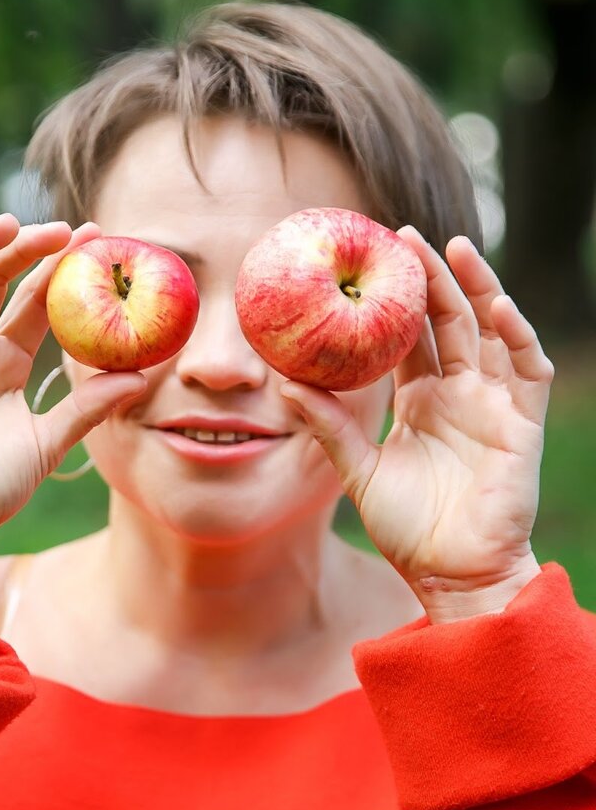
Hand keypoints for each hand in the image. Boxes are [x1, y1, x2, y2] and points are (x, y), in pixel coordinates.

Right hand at [0, 214, 145, 563]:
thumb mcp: (51, 440)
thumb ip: (89, 406)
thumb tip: (142, 377)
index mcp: (9, 361)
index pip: (39, 302)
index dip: (64, 271)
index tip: (100, 242)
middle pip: (3, 281)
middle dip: (33, 250)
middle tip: (71, 229)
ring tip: (18, 225)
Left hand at [280, 231, 554, 621]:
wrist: (451, 575)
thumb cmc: (407, 528)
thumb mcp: (357, 471)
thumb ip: (327, 426)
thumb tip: (284, 383)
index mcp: (420, 400)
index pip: (410, 335)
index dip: (395, 298)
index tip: (369, 259)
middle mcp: (458, 393)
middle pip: (447, 320)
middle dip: (430, 276)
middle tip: (403, 234)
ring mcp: (492, 404)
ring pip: (489, 331)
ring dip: (477, 288)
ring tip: (453, 247)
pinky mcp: (521, 424)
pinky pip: (526, 370)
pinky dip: (516, 336)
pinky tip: (497, 307)